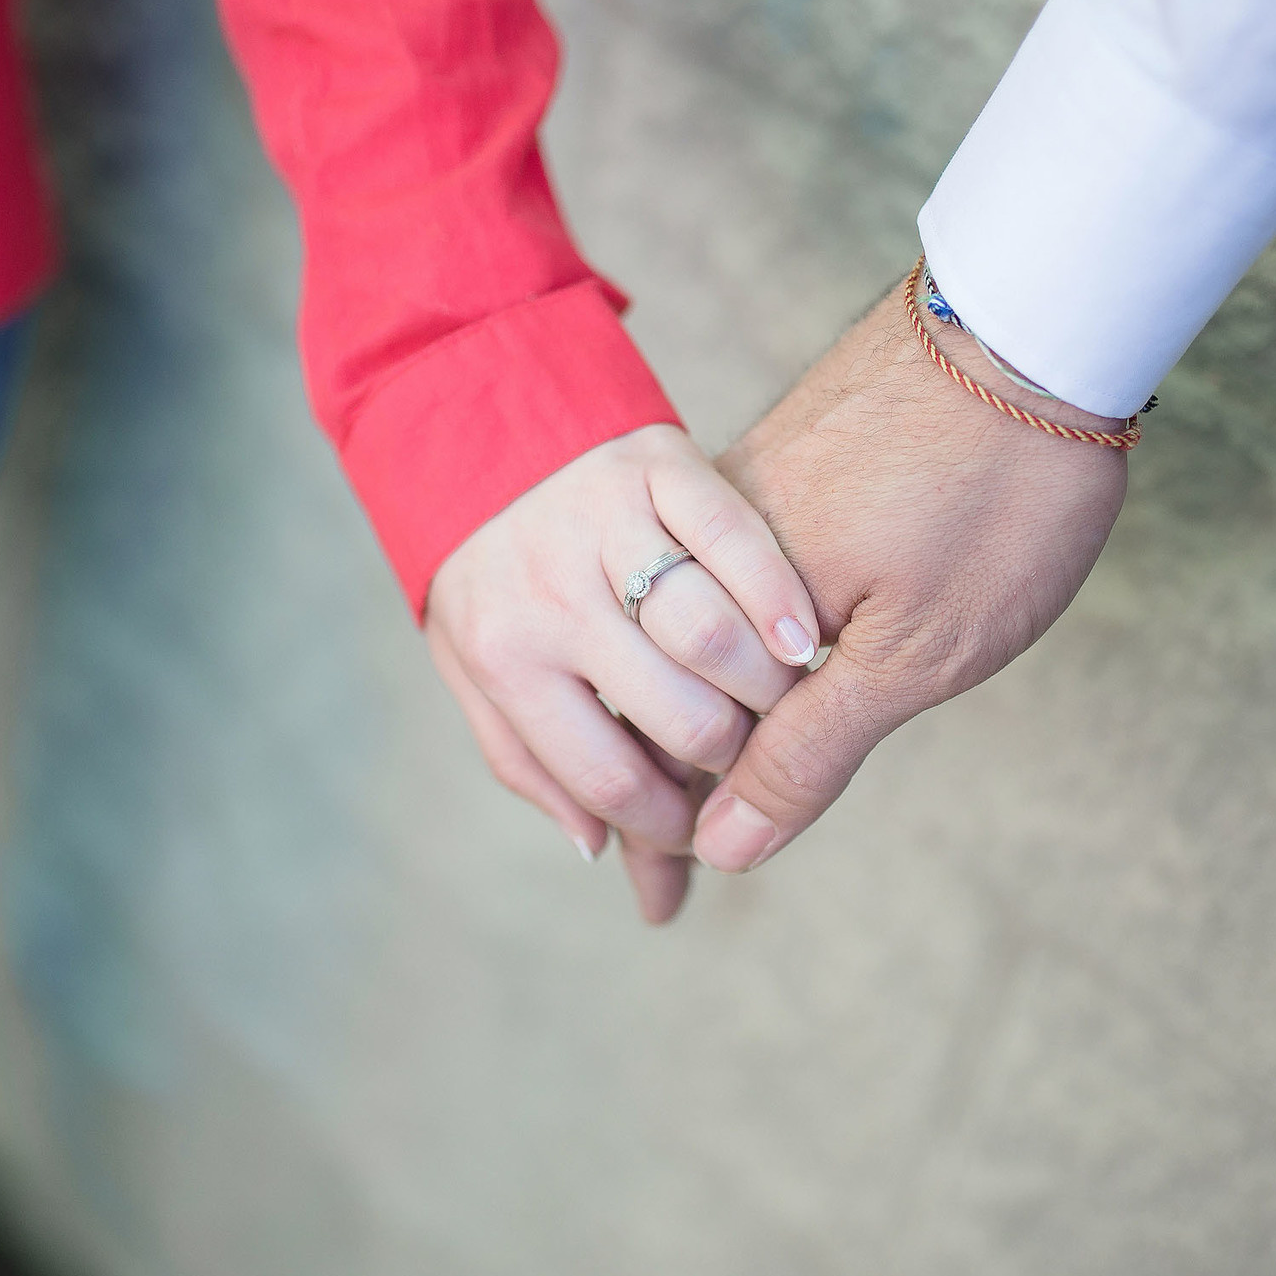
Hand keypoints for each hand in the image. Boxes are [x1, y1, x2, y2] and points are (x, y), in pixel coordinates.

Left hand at [425, 424, 816, 922]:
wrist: (474, 424)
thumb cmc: (491, 572)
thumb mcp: (479, 671)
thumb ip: (530, 763)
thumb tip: (599, 850)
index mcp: (506, 658)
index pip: (610, 778)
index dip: (671, 825)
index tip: (702, 829)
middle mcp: (550, 594)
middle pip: (680, 717)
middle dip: (735, 760)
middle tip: (754, 760)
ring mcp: (604, 526)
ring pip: (710, 634)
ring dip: (767, 687)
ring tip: (783, 702)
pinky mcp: (656, 463)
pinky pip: (732, 535)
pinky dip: (776, 592)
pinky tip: (801, 637)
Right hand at [693, 273, 1130, 871]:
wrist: (1033, 322)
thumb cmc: (996, 494)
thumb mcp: (916, 651)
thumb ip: (808, 752)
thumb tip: (725, 850)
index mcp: (725, 601)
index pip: (666, 742)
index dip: (663, 831)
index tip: (663, 906)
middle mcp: (702, 548)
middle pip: (657, 694)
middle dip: (661, 794)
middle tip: (668, 890)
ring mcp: (735, 504)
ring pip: (679, 638)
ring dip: (689, 726)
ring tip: (700, 808)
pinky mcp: (774, 470)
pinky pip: (714, 586)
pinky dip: (721, 653)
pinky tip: (744, 690)